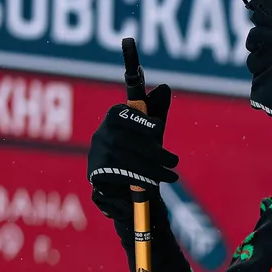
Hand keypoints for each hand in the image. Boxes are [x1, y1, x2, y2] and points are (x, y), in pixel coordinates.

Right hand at [86, 85, 176, 219]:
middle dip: (156, 153)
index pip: (126, 115)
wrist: (117, 176)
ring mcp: (98, 153)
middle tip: (174, 161)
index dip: (142, 121)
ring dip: (154, 170)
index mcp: (115, 116)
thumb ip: (157, 109)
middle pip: (129, 142)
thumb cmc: (138, 146)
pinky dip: (141, 181)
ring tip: (172, 176)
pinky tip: (155, 184)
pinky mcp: (97, 172)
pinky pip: (122, 176)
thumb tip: (165, 87)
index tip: (159, 128)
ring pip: (128, 161)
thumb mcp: (149, 128)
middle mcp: (102, 132)